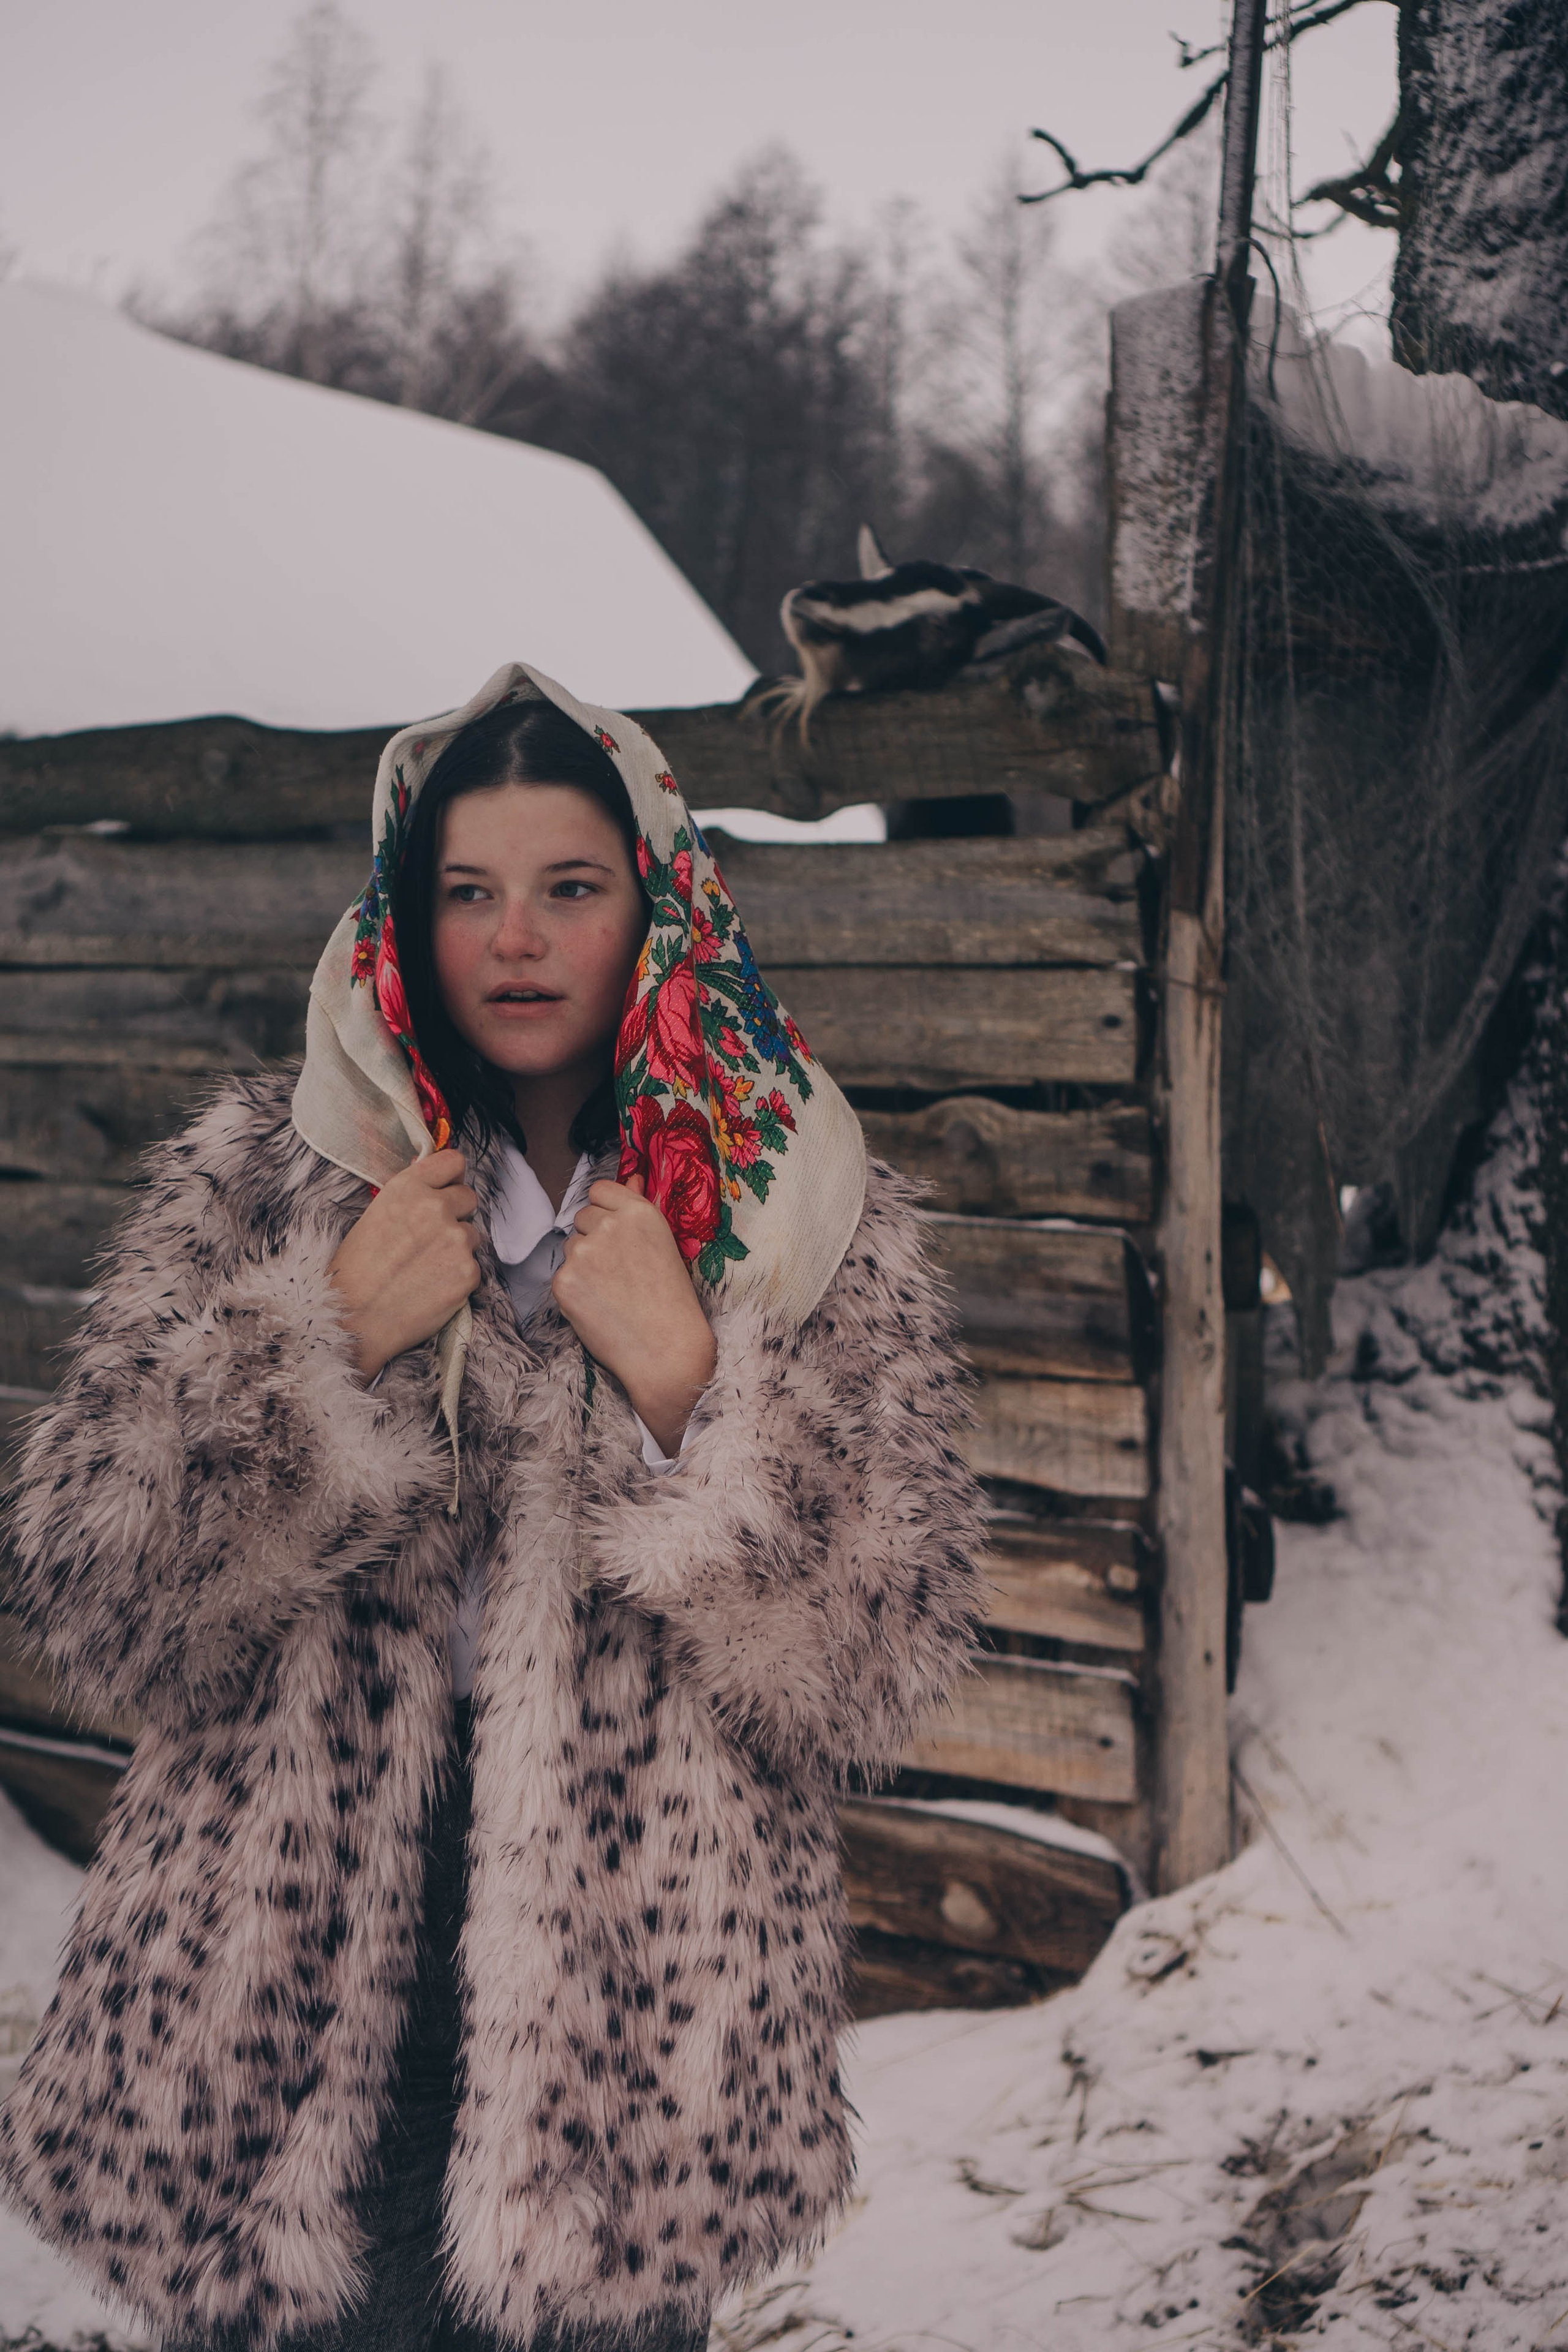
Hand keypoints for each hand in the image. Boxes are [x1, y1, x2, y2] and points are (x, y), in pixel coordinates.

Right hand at [327, 1148, 480, 1380]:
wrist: (352, 1319)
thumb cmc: (356, 1270)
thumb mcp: (375, 1215)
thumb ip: (410, 1196)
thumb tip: (437, 1184)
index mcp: (408, 1188)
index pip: (453, 1161)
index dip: (451, 1177)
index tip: (447, 1189)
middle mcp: (436, 1207)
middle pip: (468, 1197)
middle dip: (455, 1214)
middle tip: (430, 1237)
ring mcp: (455, 1240)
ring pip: (471, 1234)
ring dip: (456, 1247)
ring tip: (424, 1267)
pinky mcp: (468, 1272)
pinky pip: (473, 1266)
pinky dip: (458, 1276)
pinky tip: (431, 1286)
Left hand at [552, 1175, 716, 1456]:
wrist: (666, 1350)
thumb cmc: (672, 1299)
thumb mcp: (663, 1244)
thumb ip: (640, 1206)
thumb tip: (632, 1175)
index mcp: (638, 1212)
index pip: (599, 1190)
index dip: (606, 1211)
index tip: (617, 1233)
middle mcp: (608, 1225)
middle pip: (582, 1217)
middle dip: (595, 1238)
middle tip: (619, 1270)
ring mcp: (583, 1253)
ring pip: (571, 1246)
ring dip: (584, 1263)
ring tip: (612, 1292)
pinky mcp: (564, 1281)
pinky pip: (562, 1275)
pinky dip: (576, 1290)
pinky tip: (599, 1307)